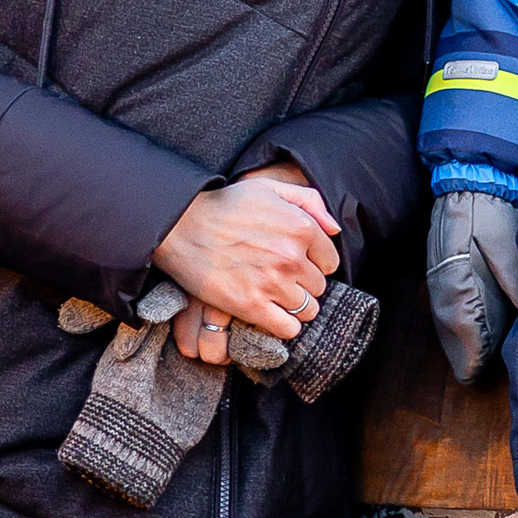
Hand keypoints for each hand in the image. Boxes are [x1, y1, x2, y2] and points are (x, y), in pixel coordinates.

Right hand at [153, 171, 338, 364]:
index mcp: (302, 228)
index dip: (314, 263)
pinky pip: (288, 328)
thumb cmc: (226, 205)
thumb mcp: (270, 188)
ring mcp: (273, 283)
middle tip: (282, 279)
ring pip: (307, 309)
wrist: (182, 225)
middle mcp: (292, 257)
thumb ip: (309, 201)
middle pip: (319, 287)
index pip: (330, 261)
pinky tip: (271, 315)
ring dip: (294, 306)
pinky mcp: (251, 305)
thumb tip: (335, 229)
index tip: (297, 263)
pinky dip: (284, 326)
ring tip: (275, 297)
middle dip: (304, 285)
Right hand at [426, 190, 517, 384]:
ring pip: (447, 315)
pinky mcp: (444, 268)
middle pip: (448, 325)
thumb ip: (515, 281)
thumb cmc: (492, 211)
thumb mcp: (508, 246)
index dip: (468, 349)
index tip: (474, 373)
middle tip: (472, 377)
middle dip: (460, 352)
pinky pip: (449, 302)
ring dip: (458, 340)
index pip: (459, 321)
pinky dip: (456, 321)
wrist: (474, 179)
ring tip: (470, 366)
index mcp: (455, 273)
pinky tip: (468, 334)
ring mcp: (439, 273)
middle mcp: (442, 278)